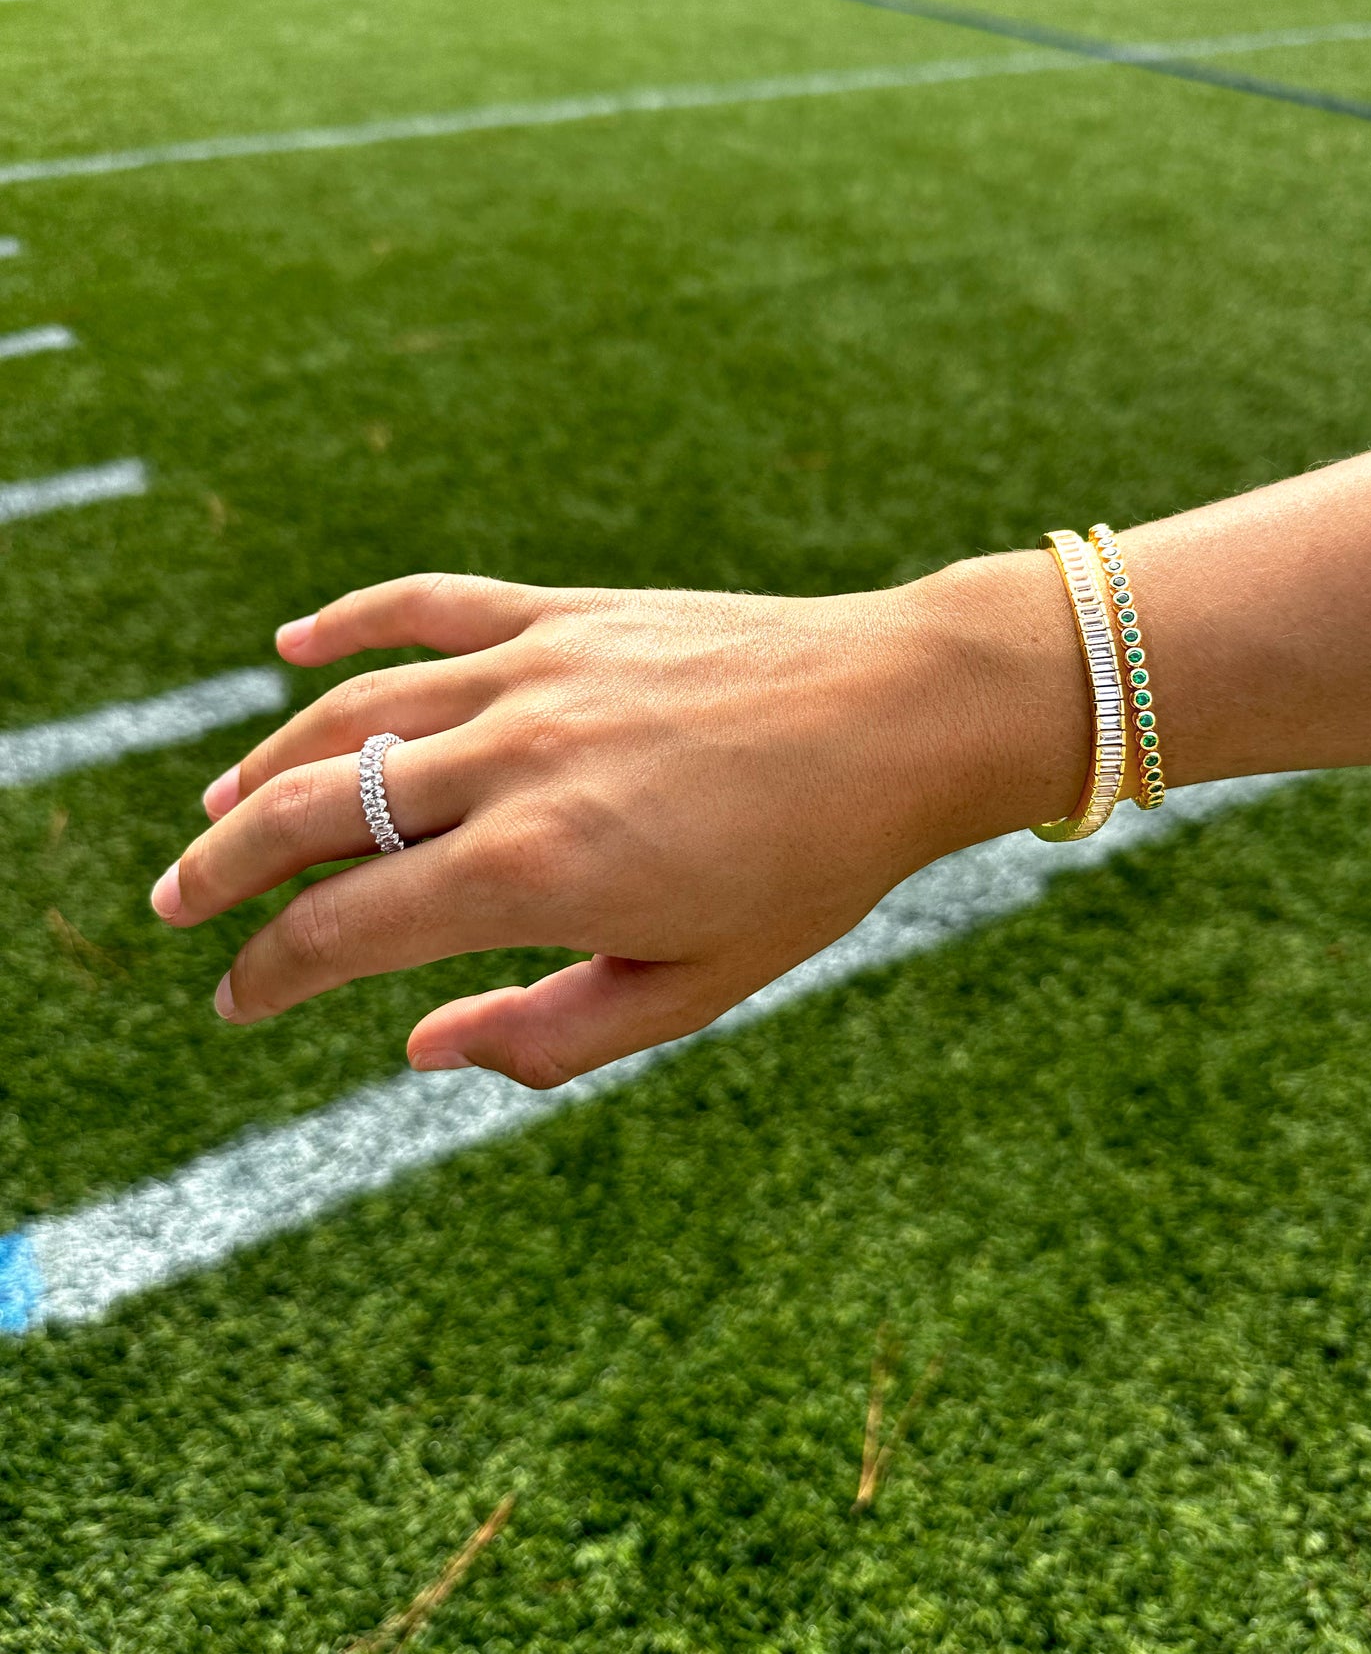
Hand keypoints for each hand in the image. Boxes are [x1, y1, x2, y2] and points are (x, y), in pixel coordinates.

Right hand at [151, 560, 1074, 1085]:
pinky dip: (350, 624)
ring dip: (267, 766)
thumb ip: (547, 1034)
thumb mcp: (693, 986)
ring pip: (352, 715)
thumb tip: (419, 1053)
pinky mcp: (566, 613)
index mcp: (535, 870)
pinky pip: (429, 607)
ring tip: (221, 809)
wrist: (903, 713)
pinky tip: (292, 648)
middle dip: (223, 869)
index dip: (267, 977)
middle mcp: (512, 762)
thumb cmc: (811, 867)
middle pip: (311, 813)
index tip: (235, 1004)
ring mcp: (532, 671)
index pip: (343, 929)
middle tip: (177, 906)